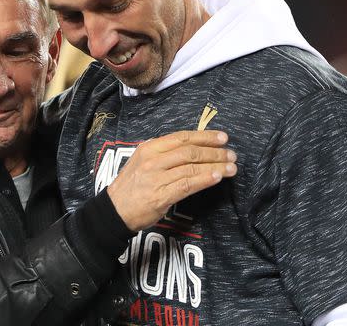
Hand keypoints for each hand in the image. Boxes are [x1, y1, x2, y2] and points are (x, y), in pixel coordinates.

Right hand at [107, 130, 236, 231]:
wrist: (114, 210)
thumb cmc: (131, 186)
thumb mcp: (142, 161)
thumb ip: (164, 153)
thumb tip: (193, 148)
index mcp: (149, 148)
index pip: (182, 137)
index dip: (204, 136)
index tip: (222, 137)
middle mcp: (153, 160)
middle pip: (190, 151)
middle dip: (215, 152)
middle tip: (232, 154)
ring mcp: (156, 178)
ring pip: (192, 168)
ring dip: (215, 167)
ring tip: (231, 168)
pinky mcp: (161, 196)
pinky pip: (187, 185)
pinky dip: (204, 180)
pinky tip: (217, 178)